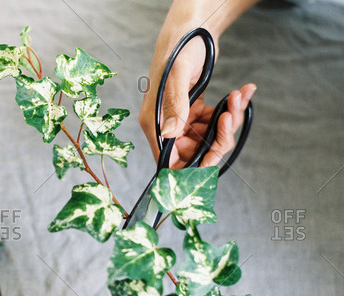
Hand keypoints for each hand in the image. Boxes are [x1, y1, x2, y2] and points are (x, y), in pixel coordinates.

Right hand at [138, 20, 255, 168]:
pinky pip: (215, 122)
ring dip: (229, 122)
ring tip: (238, 98)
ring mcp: (181, 118)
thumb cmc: (180, 48)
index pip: (167, 160)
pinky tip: (240, 93)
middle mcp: (166, 124)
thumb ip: (174, 106)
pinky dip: (231, 110)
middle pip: (193, 152)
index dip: (189, 167)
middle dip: (217, 140)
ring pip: (208, 138)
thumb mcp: (177, 76)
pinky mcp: (195, 110)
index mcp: (155, 122)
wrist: (194, 28)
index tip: (211, 160)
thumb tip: (170, 135)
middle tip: (230, 118)